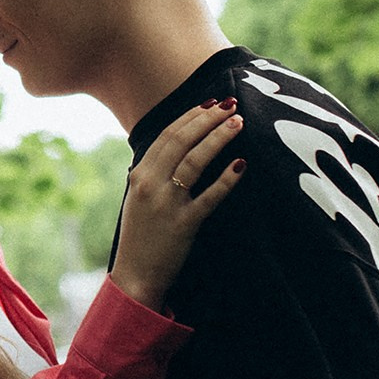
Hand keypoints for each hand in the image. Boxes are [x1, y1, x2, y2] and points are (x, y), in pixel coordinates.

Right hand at [109, 100, 244, 308]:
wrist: (136, 274)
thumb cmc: (141, 235)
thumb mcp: (139, 197)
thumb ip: (154, 172)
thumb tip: (178, 146)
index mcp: (139, 174)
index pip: (167, 135)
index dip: (191, 116)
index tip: (211, 104)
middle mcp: (150, 184)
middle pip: (182, 141)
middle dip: (209, 120)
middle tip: (231, 107)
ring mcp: (167, 203)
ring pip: (196, 161)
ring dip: (218, 138)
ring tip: (238, 124)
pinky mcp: (185, 224)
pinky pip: (210, 196)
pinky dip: (227, 179)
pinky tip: (242, 164)